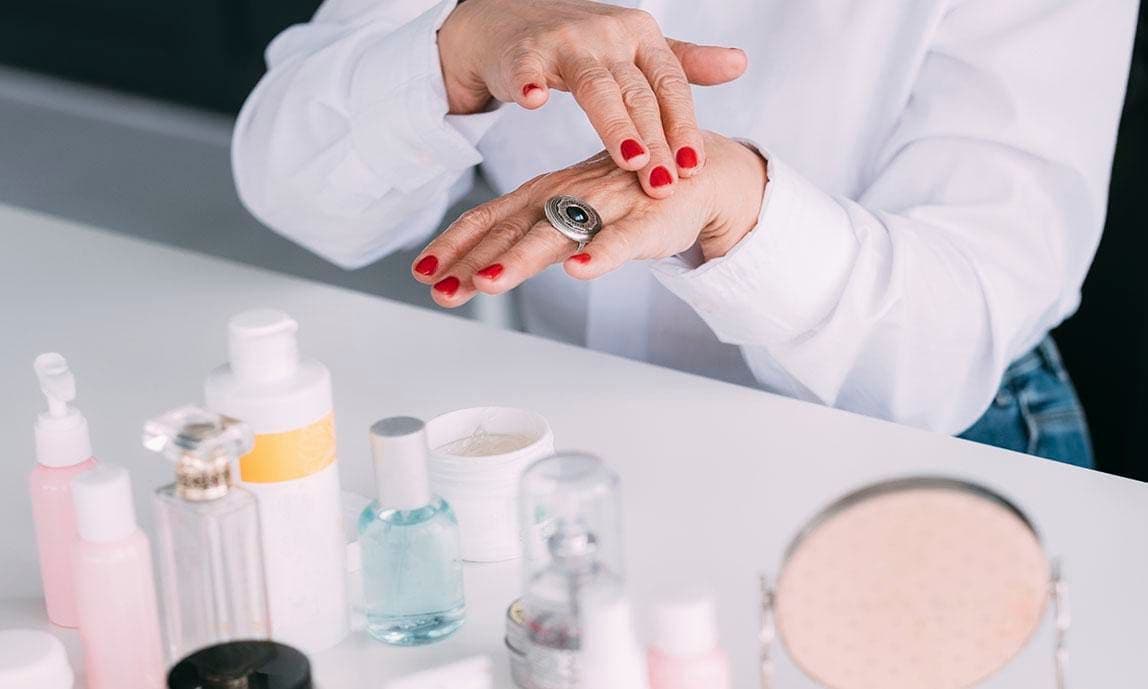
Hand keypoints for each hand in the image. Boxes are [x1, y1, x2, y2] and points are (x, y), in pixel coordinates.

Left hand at [411, 132, 767, 306]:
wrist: (694, 172)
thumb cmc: (621, 195)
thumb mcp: (564, 211)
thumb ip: (520, 239)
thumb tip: (468, 271)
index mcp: (542, 194)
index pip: (488, 218)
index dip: (453, 244)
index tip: (422, 271)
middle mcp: (566, 196)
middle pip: (511, 231)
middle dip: (472, 261)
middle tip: (441, 289)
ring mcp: (605, 208)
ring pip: (557, 234)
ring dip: (521, 259)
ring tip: (490, 283)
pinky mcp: (645, 223)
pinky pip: (620, 241)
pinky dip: (599, 256)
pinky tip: (579, 271)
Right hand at [438, 0, 746, 197]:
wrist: (510, 21)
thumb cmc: (582, 44)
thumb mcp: (637, 49)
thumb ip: (685, 62)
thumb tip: (740, 64)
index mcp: (641, 36)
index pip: (670, 86)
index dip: (684, 126)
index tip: (695, 168)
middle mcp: (609, 34)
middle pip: (637, 94)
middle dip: (655, 141)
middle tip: (665, 184)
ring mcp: (566, 41)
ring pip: (595, 86)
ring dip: (614, 124)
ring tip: (631, 160)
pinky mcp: (524, 51)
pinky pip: (528, 67)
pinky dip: (530, 82)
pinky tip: (535, 102)